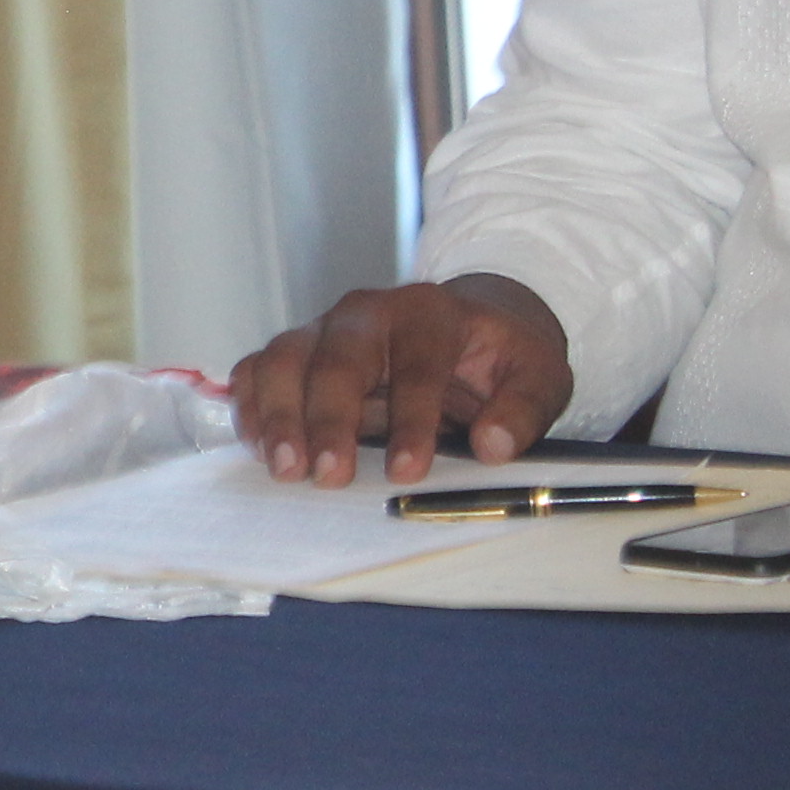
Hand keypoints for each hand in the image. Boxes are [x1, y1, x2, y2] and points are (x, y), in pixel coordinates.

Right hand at [229, 274, 576, 484]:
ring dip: (277, 415)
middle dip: (327, 420)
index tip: (408, 472)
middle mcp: (366, 312)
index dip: (410, 419)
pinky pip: (258, 370)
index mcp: (429, 313)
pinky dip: (251, 407)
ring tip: (284, 469)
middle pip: (335, 358)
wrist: (468, 326)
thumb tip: (494, 446)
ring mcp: (323, 328)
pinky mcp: (298, 350)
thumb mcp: (538, 375)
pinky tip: (259, 449)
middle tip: (326, 476)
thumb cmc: (499, 356)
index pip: (415, 365)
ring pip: (283, 359)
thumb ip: (523, 409)